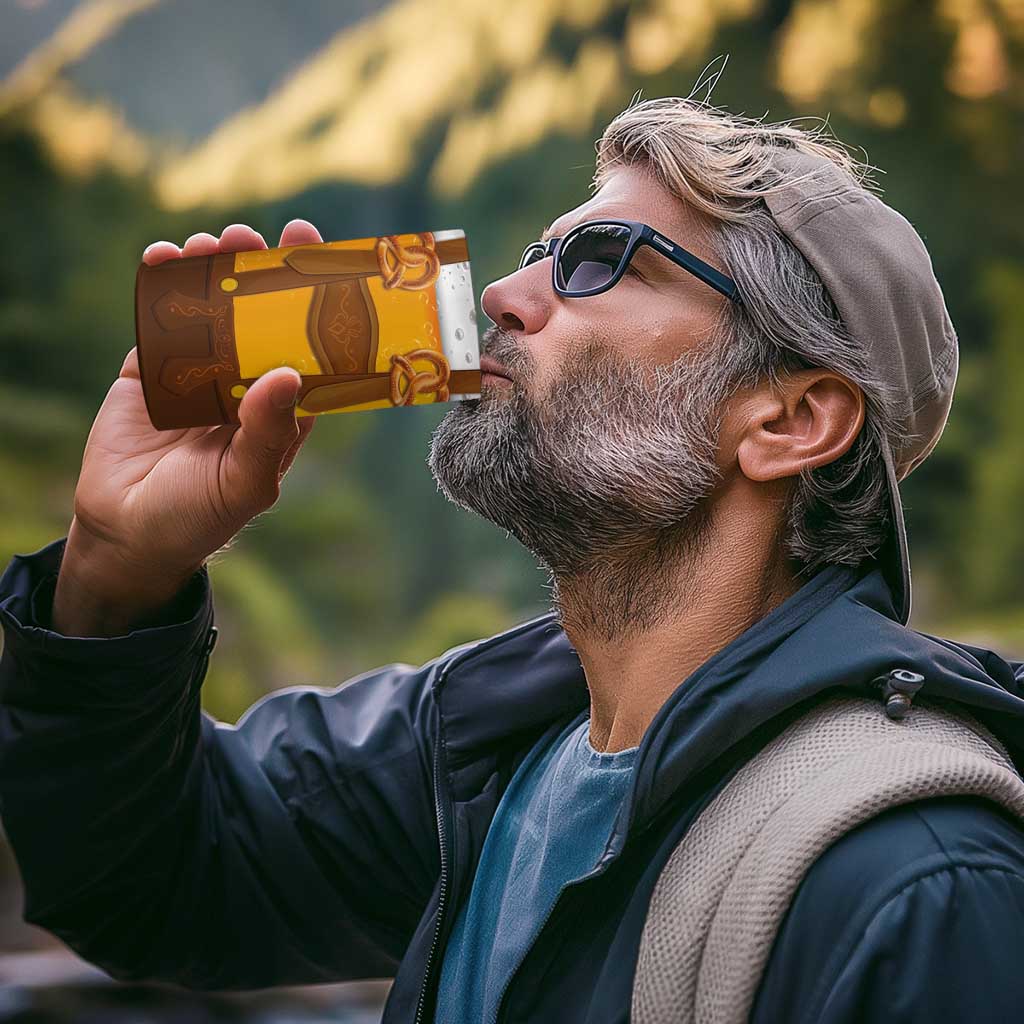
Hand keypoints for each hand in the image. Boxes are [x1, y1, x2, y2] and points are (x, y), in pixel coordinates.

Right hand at [52, 220, 323, 635]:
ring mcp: (197, 374)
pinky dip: (161, 287)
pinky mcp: (151, 370)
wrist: (126, 534)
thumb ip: (267, 432)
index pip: (306, 347)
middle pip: (259, 317)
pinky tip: (164, 258)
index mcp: (280, 409)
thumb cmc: (199, 517)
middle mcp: (244, 384)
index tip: (319, 259)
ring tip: (213, 243)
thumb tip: (288, 374)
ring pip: (209, 310)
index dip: (314, 304)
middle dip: (260, 273)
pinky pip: (159, 321)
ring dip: (212, 271)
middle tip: (260, 237)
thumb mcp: (244, 483)